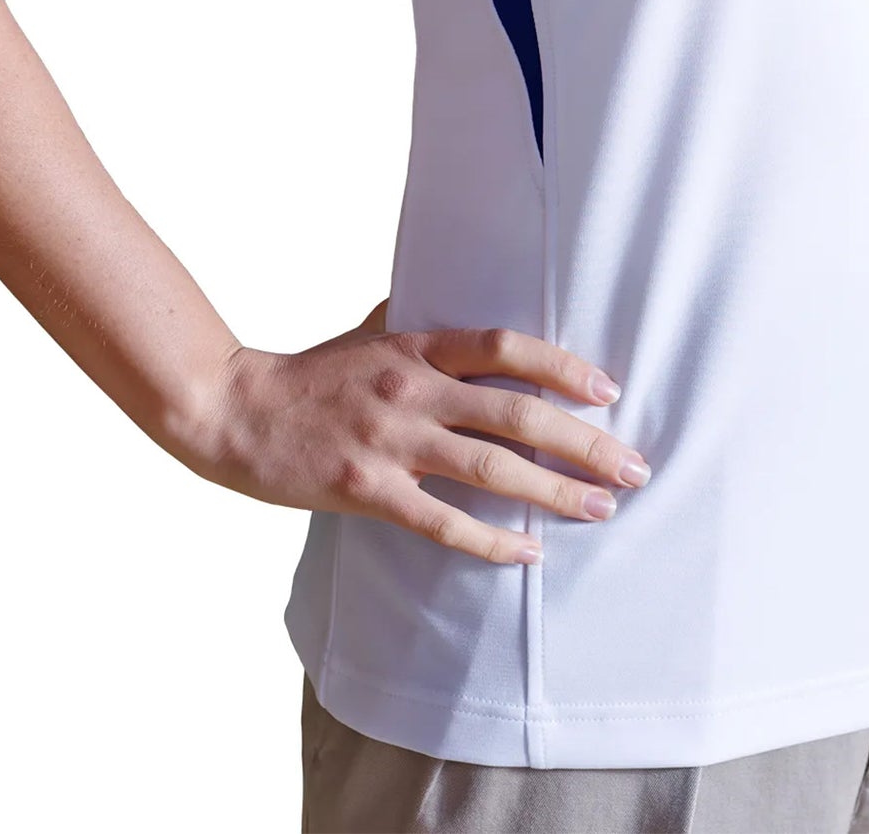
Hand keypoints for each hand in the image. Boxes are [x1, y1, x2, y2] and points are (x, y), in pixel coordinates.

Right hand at [184, 299, 651, 564]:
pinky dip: (490, 540)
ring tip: (602, 508)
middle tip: (633, 465)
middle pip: (517, 412)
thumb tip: (470, 315)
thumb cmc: (311, 374)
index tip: (608, 390)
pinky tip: (527, 554)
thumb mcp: (370, 332)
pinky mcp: (365, 489)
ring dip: (554, 492)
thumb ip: (420, 324)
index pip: (506, 348)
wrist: (234, 410)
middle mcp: (411, 387)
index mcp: (417, 345)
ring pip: (491, 468)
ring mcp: (389, 439)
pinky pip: (441, 522)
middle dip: (585, 442)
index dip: (563, 367)